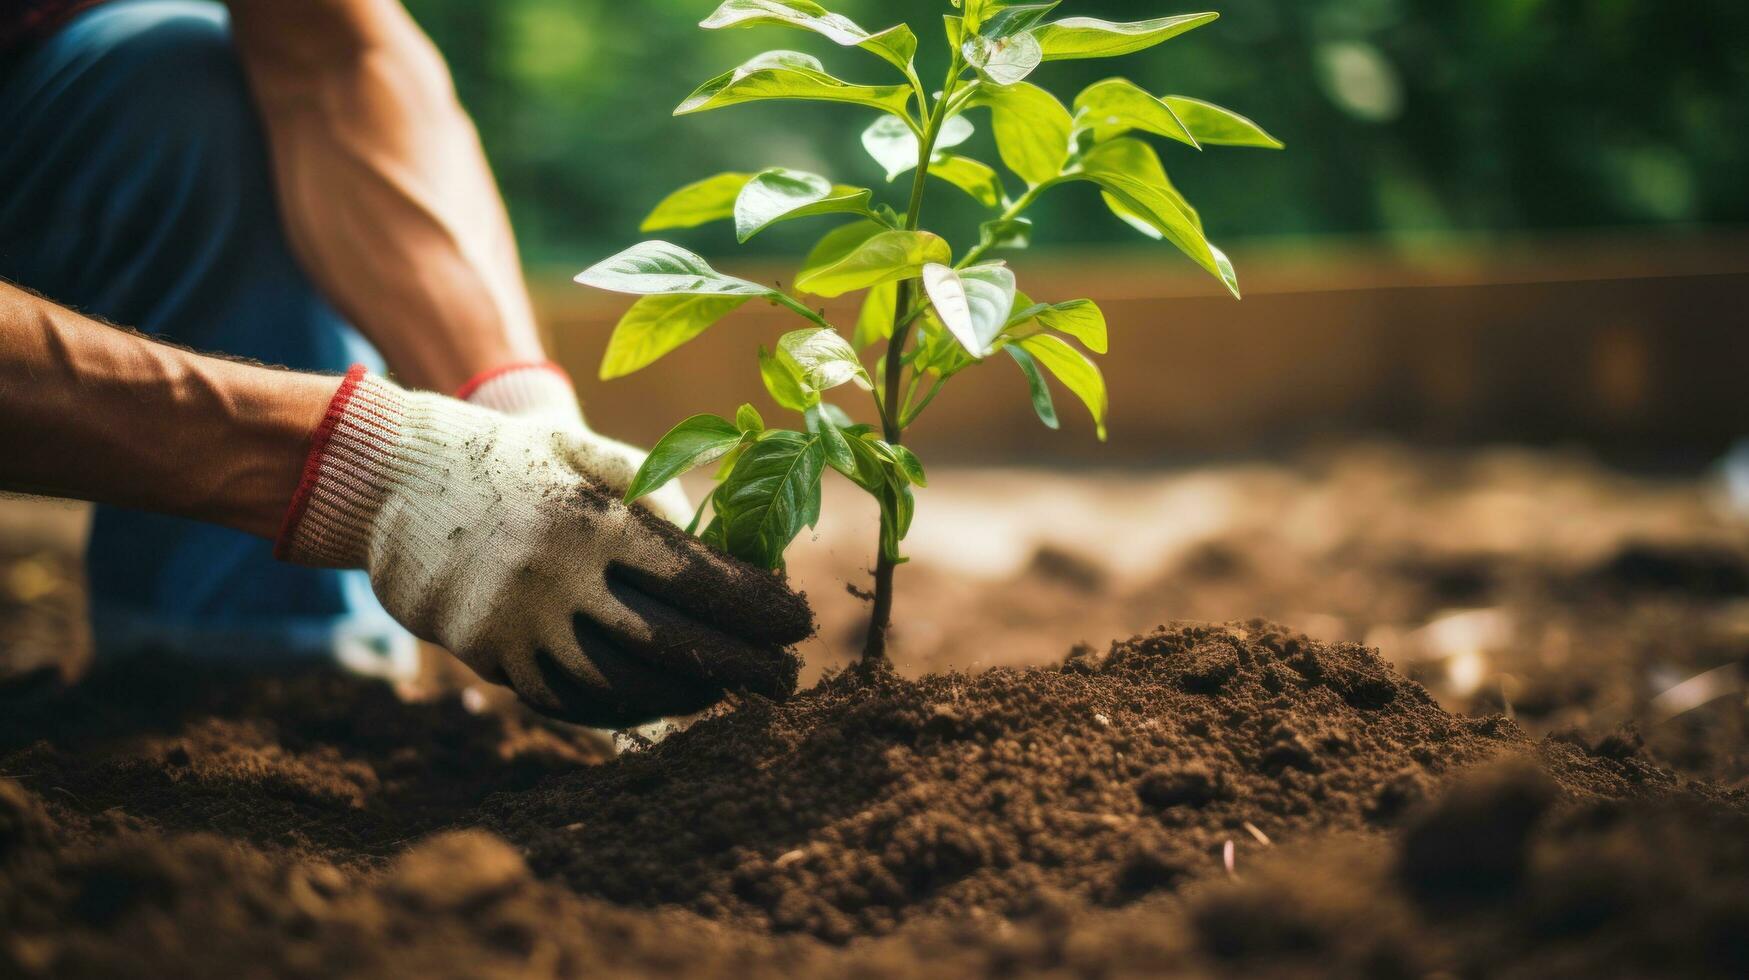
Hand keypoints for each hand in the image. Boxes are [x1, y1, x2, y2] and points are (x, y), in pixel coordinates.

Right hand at [277, 367, 812, 726]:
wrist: (391, 476)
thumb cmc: (509, 458)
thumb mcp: (584, 453)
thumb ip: (656, 495)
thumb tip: (726, 549)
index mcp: (591, 519)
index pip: (695, 575)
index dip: (755, 605)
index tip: (796, 620)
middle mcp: (557, 577)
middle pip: (669, 641)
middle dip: (738, 666)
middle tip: (785, 681)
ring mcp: (517, 623)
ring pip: (619, 683)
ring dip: (682, 695)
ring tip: (722, 692)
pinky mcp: (486, 654)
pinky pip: (565, 697)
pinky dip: (618, 707)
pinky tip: (657, 701)